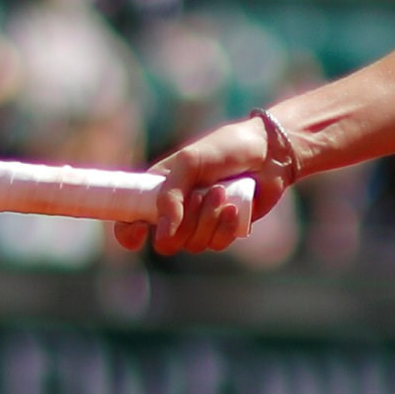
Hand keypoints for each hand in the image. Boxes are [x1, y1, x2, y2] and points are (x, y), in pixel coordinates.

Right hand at [111, 114, 282, 257]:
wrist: (266, 152)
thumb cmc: (223, 149)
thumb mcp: (190, 162)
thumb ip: (171, 196)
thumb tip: (162, 235)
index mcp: (158, 192)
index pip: (130, 222)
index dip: (128, 233)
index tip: (140, 229)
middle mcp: (176, 212)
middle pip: (166, 243)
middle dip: (185, 222)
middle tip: (201, 194)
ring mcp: (200, 224)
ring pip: (193, 244)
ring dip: (208, 219)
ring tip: (221, 192)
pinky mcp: (224, 231)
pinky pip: (216, 244)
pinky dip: (224, 226)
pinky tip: (233, 207)